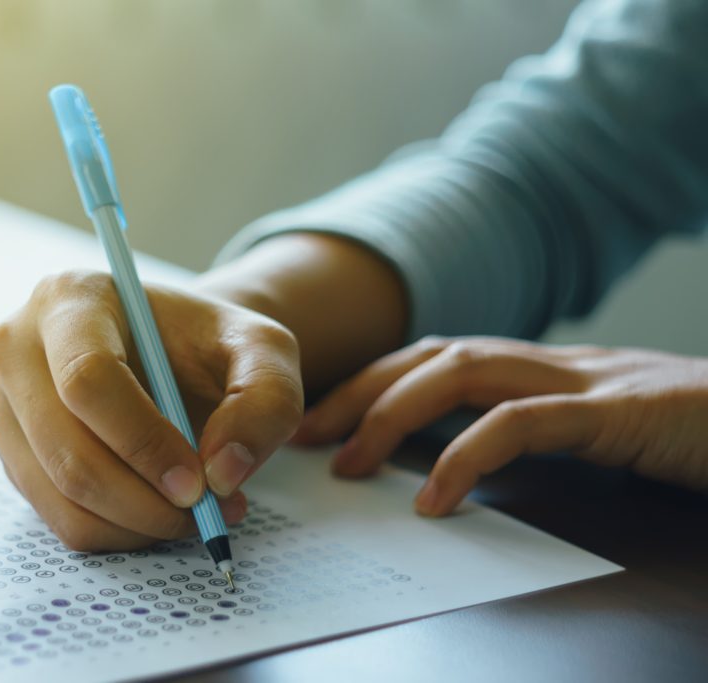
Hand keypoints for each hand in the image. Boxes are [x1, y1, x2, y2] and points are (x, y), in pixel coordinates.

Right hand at [0, 270, 302, 550]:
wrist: (174, 356)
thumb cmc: (210, 345)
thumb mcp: (262, 350)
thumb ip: (265, 399)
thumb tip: (224, 472)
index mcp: (71, 299)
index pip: (87, 379)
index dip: (142, 442)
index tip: (199, 483)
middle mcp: (18, 348)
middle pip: (66, 450)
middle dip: (145, 500)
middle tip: (209, 510)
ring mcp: (5, 406)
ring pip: (61, 496)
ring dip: (138, 524)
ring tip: (199, 510)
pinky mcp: (14, 454)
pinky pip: (60, 519)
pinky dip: (121, 533)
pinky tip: (162, 511)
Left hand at [292, 336, 707, 514]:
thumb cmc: (676, 431)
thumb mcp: (585, 428)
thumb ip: (524, 430)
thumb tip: (449, 464)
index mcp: (535, 366)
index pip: (432, 358)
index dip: (369, 382)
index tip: (318, 422)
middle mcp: (546, 361)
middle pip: (429, 355)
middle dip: (358, 393)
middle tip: (306, 438)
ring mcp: (579, 377)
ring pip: (461, 372)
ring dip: (393, 415)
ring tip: (351, 466)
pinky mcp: (613, 409)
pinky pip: (522, 423)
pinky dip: (467, 456)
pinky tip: (435, 497)